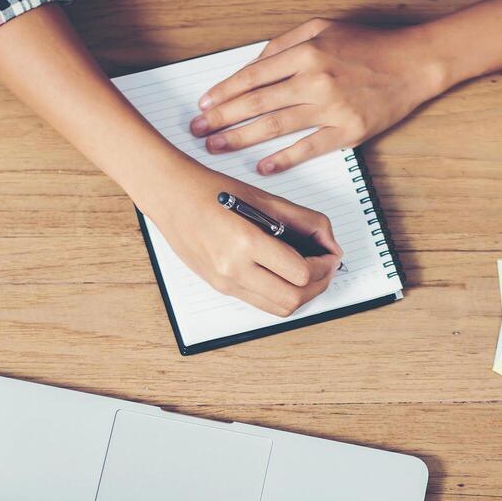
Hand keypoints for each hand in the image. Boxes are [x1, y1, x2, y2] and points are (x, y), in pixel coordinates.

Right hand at [139, 167, 343, 316]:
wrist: (172, 198)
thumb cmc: (213, 191)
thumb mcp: (264, 199)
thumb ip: (304, 221)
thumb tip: (330, 243)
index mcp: (245, 242)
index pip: (300, 273)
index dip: (324, 266)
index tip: (330, 255)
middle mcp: (233, 269)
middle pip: (293, 299)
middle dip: (318, 285)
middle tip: (325, 268)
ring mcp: (226, 283)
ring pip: (279, 309)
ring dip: (302, 295)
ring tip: (309, 274)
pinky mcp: (221, 288)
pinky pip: (261, 303)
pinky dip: (281, 294)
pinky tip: (286, 276)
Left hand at [189, 18, 448, 175]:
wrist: (413, 64)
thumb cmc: (369, 45)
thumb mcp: (323, 27)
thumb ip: (285, 43)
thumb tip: (253, 65)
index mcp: (307, 52)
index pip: (254, 75)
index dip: (225, 92)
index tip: (204, 105)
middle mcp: (316, 79)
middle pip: (258, 103)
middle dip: (222, 118)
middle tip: (199, 131)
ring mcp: (332, 108)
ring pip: (276, 126)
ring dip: (242, 138)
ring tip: (217, 147)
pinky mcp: (348, 131)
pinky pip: (308, 148)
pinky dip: (283, 159)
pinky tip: (262, 166)